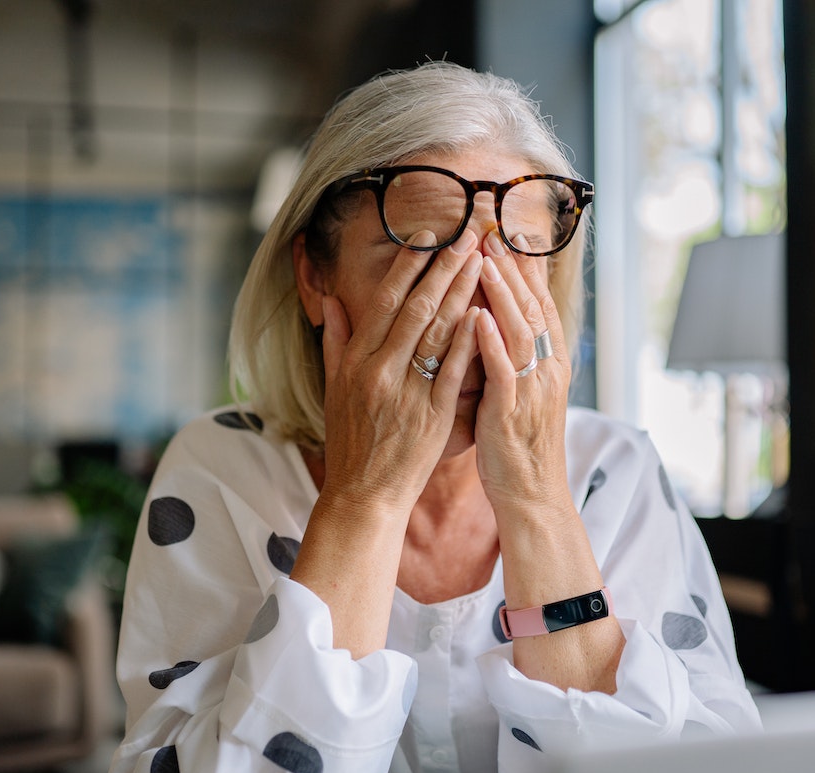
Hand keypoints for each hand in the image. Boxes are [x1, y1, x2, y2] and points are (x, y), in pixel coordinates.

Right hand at [318, 230, 483, 511]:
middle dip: (444, 266)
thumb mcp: (333, 389)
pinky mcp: (432, 415)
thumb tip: (330, 301)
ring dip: (462, 291)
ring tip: (482, 261)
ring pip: (437, 331)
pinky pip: (453, 369)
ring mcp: (406, 391)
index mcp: (355, 360)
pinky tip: (484, 312)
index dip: (407, 266)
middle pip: (415, 307)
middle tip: (468, 235)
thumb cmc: (350, 443)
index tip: (427, 236)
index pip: (385, 301)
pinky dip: (469, 339)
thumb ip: (335, 342)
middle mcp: (378, 370)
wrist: (363, 494)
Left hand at [472, 231, 572, 512]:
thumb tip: (495, 321)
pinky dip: (491, 343)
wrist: (532, 497)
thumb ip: (511, 357)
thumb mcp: (520, 393)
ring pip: (520, 332)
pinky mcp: (512, 412)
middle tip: (493, 231)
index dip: (524, 269)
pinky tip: (476, 318)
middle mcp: (545, 371)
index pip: (537, 305)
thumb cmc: (517, 446)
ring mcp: (531, 390)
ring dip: (502, 294)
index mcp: (548, 364)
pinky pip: (503, 372)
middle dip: (512, 268)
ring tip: (486, 260)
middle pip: (531, 309)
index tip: (506, 233)